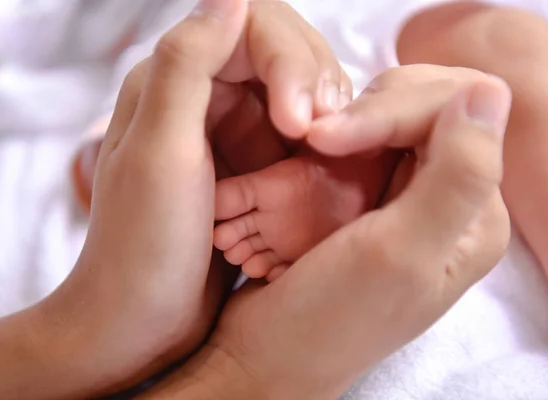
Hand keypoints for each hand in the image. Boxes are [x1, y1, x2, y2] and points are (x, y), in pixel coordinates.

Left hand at [36, 0, 351, 395]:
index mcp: (171, 79)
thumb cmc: (142, 244)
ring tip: (332, 152)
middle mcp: (200, 94)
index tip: (301, 122)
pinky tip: (328, 166)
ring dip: (325, 112)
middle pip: (281, 52)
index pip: (251, 27)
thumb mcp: (160, 152)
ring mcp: (227, 129)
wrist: (140, 318)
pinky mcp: (248, 162)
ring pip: (297, 90)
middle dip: (314, 82)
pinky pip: (298, 132)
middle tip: (326, 136)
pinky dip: (321, 142)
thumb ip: (187, 66)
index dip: (289, 61)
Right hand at [147, 68, 511, 398]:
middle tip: (316, 140)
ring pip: (388, 115)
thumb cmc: (328, 318)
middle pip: (426, 106)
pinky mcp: (363, 197)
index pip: (457, 115)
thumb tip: (490, 91)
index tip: (326, 138)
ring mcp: (402, 196)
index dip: (392, 110)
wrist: (268, 355)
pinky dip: (328, 133)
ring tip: (305, 147)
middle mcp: (446, 200)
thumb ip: (458, 174)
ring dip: (343, 120)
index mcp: (473, 216)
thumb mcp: (399, 253)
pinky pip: (358, 138)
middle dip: (368, 110)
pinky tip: (304, 151)